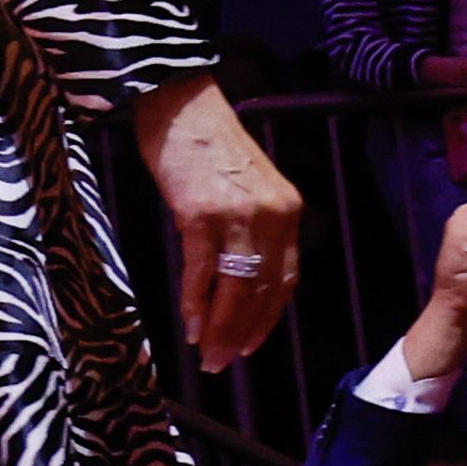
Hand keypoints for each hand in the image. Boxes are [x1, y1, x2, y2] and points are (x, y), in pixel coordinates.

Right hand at [134, 76, 301, 370]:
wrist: (179, 103)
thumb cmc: (205, 142)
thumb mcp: (245, 185)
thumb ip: (249, 225)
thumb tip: (232, 271)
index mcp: (287, 211)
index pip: (285, 279)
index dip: (267, 318)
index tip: (249, 344)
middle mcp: (272, 216)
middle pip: (263, 290)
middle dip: (242, 332)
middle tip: (223, 362)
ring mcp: (237, 216)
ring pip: (236, 287)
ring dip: (219, 326)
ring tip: (206, 354)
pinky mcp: (199, 214)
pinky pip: (202, 270)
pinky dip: (195, 301)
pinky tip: (188, 323)